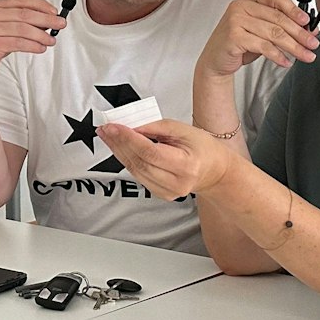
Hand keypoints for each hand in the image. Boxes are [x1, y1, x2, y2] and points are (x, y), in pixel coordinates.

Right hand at [0, 0, 65, 79]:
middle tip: (60, 24)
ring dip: (42, 35)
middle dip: (47, 19)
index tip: (54, 12)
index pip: (23, 0)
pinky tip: (40, 48)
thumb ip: (20, 20)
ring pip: (24, 29)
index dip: (42, 5)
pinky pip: (19, 43)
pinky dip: (33, 45)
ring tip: (51, 40)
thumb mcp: (2, 26)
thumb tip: (47, 20)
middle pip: (26, 14)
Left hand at [97, 120, 237, 200]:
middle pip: (140, 162)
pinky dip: (127, 160)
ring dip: (119, 151)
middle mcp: (177, 183)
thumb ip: (156, 127)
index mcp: (186, 166)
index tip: (114, 126)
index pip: (150, 152)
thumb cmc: (202, 148)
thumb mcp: (183, 130)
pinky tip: (120, 147)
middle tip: (105, 128)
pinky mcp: (161, 194)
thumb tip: (131, 125)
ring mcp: (168, 192)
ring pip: (135, 170)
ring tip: (108, 135)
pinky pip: (138, 175)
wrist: (214, 169)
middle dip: (119, 143)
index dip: (129, 139)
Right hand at [196, 0, 317, 79]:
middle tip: (312, 44)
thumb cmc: (238, 45)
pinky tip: (285, 61)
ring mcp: (236, 20)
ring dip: (293, 46)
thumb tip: (309, 30)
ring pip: (274, 33)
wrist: (215, 61)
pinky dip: (278, 55)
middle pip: (278, 18)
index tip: (307, 22)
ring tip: (305, 55)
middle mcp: (241, 6)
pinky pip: (263, 46)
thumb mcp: (261, 32)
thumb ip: (281, 27)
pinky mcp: (234, 36)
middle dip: (300, 33)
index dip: (294, 9)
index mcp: (249, 0)